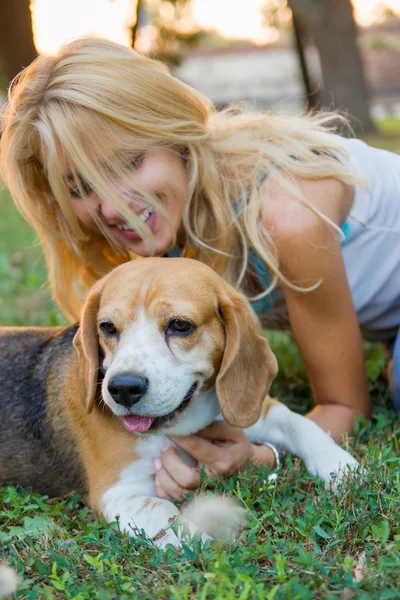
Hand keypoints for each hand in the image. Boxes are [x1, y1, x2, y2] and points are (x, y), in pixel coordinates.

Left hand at [154, 421, 276, 500]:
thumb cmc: (235, 446)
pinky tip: (160, 476)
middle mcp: (213, 481)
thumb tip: (187, 424)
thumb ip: (211, 427)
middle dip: (170, 461)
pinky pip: (173, 500)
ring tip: (158, 460)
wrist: (244, 466)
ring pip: (178, 492)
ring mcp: (204, 493)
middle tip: (165, 447)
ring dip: (163, 475)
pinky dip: (162, 490)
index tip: (169, 427)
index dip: (179, 436)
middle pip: (186, 477)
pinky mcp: (195, 499)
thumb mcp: (231, 431)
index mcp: (223, 461)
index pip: (196, 448)